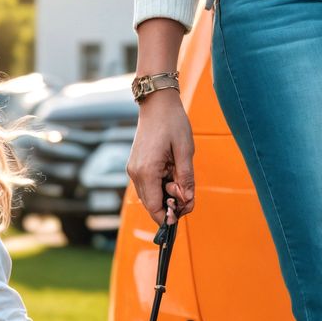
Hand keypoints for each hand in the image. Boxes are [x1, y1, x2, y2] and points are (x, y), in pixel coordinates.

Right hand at [127, 91, 194, 223]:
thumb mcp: (185, 151)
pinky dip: (159, 186)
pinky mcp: (135, 166)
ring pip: (149, 196)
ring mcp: (133, 169)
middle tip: (186, 195)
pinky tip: (171, 174)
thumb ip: (186, 178)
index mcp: (147, 171)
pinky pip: (147, 185)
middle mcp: (135, 173)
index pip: (154, 207)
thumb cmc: (172, 123)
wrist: (156, 103)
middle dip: (168, 206)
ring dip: (164, 195)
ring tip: (179, 180)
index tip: (181, 216)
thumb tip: (188, 200)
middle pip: (150, 204)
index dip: (167, 217)